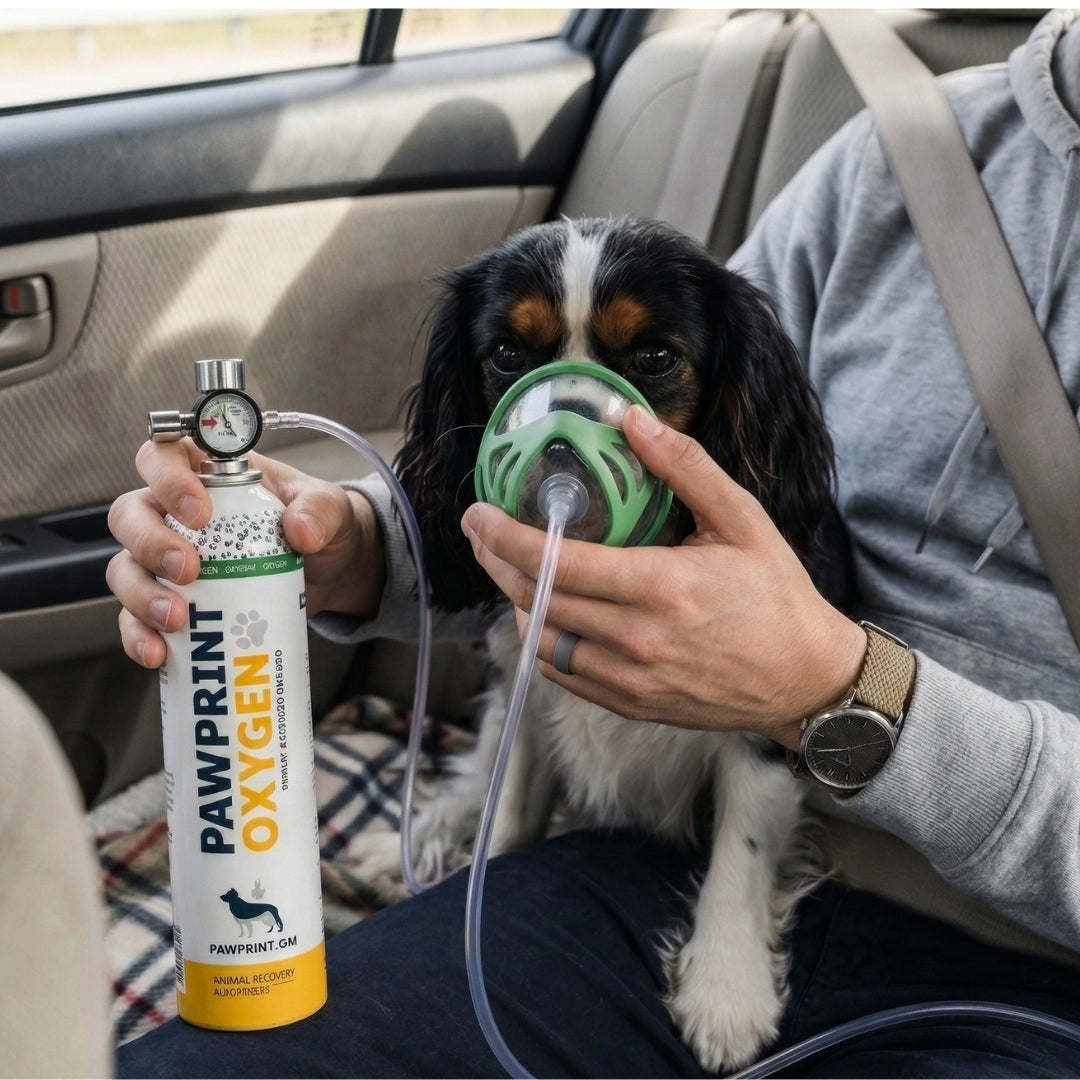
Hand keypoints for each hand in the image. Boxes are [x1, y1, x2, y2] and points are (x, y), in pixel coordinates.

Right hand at [106, 439, 384, 668]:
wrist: (333, 573)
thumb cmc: (320, 526)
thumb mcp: (331, 509)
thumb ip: (320, 510)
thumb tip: (301, 531)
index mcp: (208, 475)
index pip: (163, 456)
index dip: (166, 478)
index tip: (198, 513)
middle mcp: (175, 513)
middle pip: (130, 515)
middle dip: (149, 544)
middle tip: (187, 570)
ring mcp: (167, 560)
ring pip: (125, 569)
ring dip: (142, 595)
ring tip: (176, 619)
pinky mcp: (174, 603)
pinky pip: (137, 619)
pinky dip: (140, 636)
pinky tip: (159, 652)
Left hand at [460, 406, 864, 748]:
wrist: (806, 679)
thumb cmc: (777, 597)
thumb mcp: (741, 520)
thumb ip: (685, 467)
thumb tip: (632, 420)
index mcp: (660, 587)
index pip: (556, 563)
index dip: (504, 538)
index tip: (477, 514)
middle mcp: (636, 638)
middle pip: (536, 601)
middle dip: (496, 563)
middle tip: (480, 533)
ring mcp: (630, 678)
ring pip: (542, 641)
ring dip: (517, 602)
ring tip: (511, 569)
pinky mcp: (631, 703)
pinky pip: (563, 674)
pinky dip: (543, 641)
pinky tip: (545, 615)